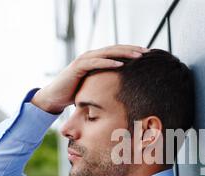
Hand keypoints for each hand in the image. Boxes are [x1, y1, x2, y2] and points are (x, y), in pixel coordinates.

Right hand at [31, 45, 148, 113]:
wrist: (55, 97)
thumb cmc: (76, 93)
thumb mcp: (96, 88)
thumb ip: (107, 85)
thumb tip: (125, 94)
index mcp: (97, 60)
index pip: (118, 52)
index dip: (132, 52)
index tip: (148, 55)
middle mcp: (92, 56)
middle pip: (116, 49)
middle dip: (132, 50)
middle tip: (148, 52)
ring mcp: (85, 60)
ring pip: (108, 53)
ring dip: (124, 53)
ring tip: (138, 55)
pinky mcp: (78, 67)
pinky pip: (96, 62)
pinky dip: (108, 62)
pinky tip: (120, 64)